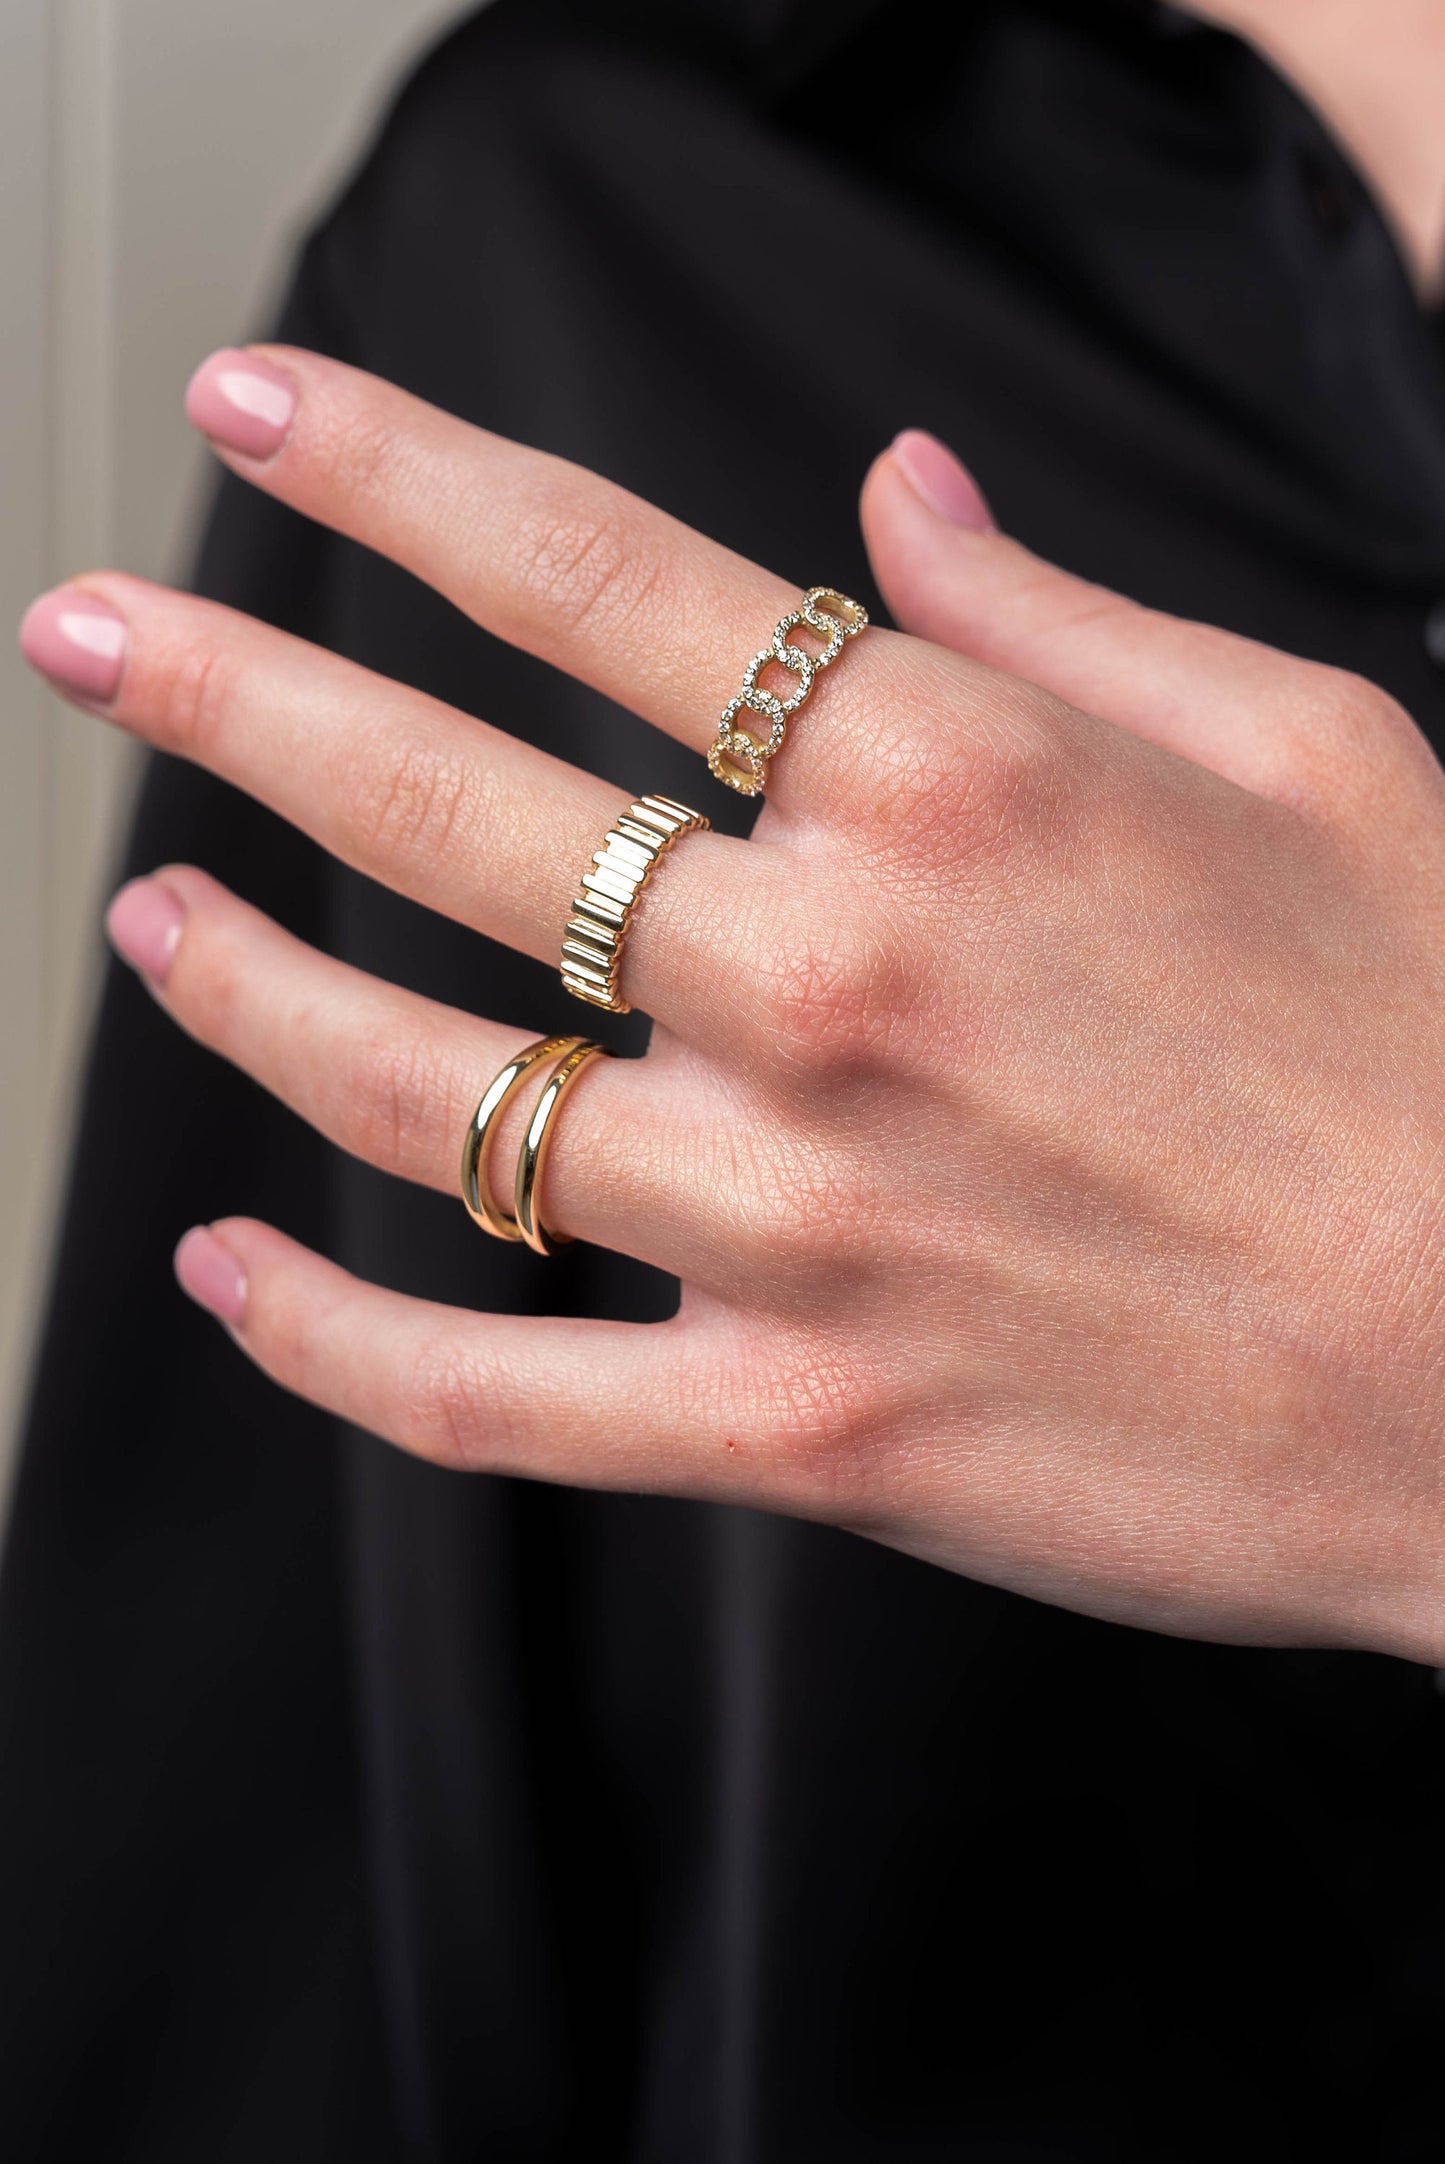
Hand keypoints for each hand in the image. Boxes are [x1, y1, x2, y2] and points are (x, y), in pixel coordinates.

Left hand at [21, 350, 1444, 1658]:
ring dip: (249, 994)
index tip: (251, 416)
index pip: (594, 580)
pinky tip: (224, 1274)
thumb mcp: (1314, 747)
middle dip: (226, 690)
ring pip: (419, 1095)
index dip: (392, 474)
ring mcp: (796, 1222)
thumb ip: (1064, 614)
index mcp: (954, 785)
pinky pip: (487, 1395)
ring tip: (150, 924)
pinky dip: (326, 1347)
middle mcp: (832, 983)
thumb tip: (899, 495)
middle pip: (442, 805)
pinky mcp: (800, 1425)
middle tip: (91, 634)